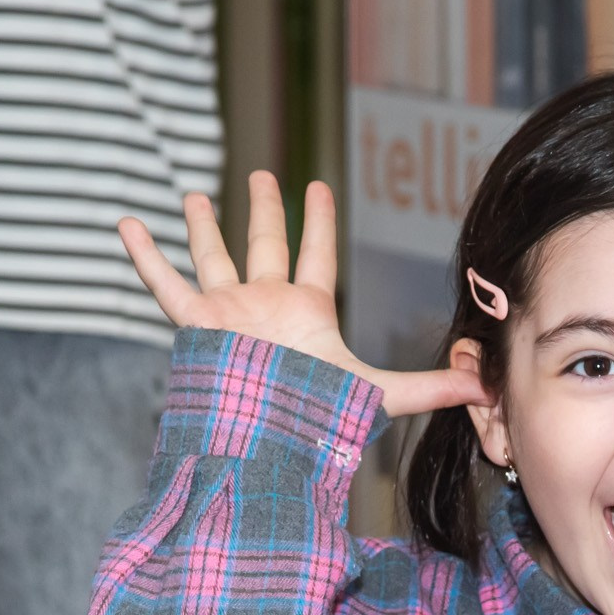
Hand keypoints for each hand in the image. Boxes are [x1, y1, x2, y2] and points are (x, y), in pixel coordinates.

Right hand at [120, 171, 491, 417]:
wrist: (271, 438)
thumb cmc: (321, 416)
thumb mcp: (382, 391)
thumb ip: (433, 386)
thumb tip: (487, 385)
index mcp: (305, 311)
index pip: (314, 254)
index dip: (316, 221)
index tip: (317, 187)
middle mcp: (265, 305)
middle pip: (263, 246)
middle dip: (261, 211)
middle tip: (260, 176)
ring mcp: (228, 313)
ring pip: (212, 257)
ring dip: (202, 227)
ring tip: (191, 195)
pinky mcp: (196, 325)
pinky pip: (164, 284)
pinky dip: (144, 255)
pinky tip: (125, 224)